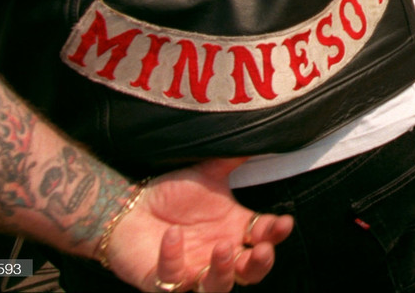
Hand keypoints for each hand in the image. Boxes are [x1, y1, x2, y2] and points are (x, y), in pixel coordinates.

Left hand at [106, 158, 294, 291]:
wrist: (130, 205)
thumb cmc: (171, 194)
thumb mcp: (206, 173)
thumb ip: (231, 160)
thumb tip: (256, 136)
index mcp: (234, 230)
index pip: (265, 237)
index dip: (276, 233)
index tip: (284, 222)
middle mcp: (218, 255)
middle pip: (250, 273)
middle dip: (260, 265)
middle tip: (262, 250)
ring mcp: (192, 271)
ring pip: (217, 287)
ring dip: (224, 272)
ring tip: (223, 249)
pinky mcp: (162, 280)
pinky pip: (171, 278)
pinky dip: (173, 259)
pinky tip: (172, 235)